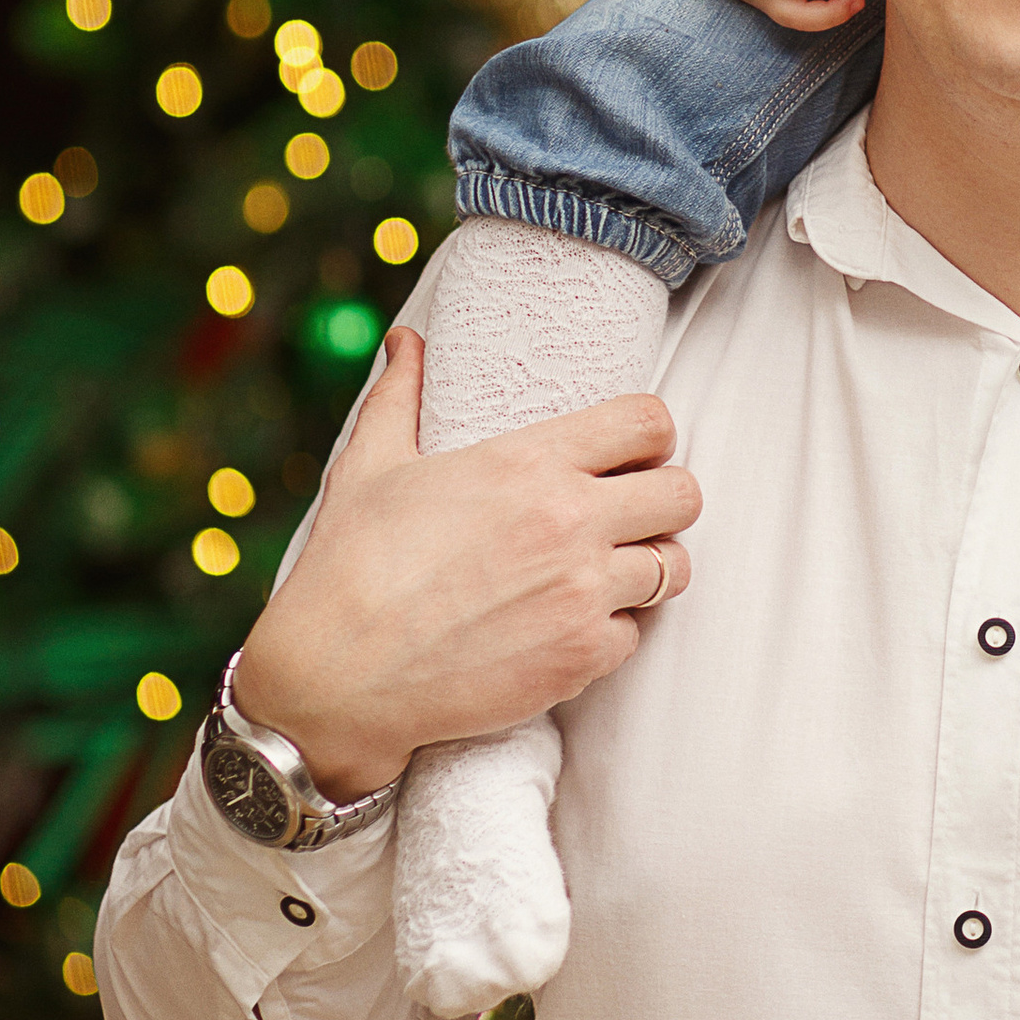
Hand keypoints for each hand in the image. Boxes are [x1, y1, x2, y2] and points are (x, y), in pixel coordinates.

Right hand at [229, 329, 698, 799]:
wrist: (336, 678)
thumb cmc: (350, 566)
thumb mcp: (370, 466)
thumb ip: (401, 395)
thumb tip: (405, 341)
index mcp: (530, 462)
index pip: (648, 422)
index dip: (650, 434)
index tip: (633, 452)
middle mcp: (571, 522)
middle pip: (683, 494)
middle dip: (664, 499)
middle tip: (630, 514)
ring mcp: (582, 594)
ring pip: (672, 567)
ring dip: (648, 566)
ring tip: (609, 570)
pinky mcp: (580, 658)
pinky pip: (637, 634)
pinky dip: (614, 631)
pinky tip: (572, 626)